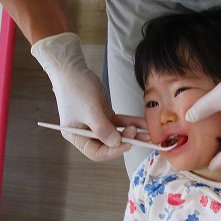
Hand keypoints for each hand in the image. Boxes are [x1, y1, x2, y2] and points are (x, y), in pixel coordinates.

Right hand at [31, 33, 147, 160]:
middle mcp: (87, 133)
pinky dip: (131, 123)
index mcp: (77, 136)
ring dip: (132, 134)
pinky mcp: (105, 114)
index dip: (112, 151)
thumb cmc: (75, 88)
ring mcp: (97, 124)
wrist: (72, 68)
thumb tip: (117, 143)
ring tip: (147, 134)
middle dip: (125, 141)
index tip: (126, 144)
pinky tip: (143, 124)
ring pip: (117, 134)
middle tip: (138, 136)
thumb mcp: (90, 110)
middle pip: (108, 145)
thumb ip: (103, 129)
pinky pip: (120, 122)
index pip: (96, 152)